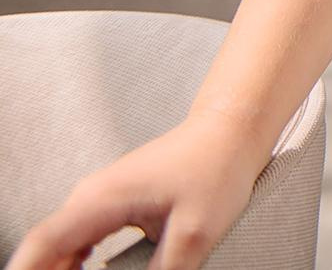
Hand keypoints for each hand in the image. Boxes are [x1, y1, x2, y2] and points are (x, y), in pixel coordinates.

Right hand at [5, 111, 270, 269]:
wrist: (230, 131)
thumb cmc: (217, 168)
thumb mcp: (195, 232)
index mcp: (102, 200)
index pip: (45, 242)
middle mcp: (91, 197)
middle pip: (48, 248)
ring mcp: (100, 199)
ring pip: (62, 246)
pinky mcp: (113, 204)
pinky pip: (79, 241)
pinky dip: (73, 264)